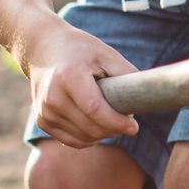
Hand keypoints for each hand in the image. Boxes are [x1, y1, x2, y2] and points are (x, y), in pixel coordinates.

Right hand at [22, 24, 140, 147]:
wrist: (42, 48)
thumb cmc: (80, 49)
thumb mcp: (105, 53)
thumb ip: (126, 73)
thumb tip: (146, 97)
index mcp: (68, 77)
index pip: (95, 110)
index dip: (117, 122)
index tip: (134, 126)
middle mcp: (52, 97)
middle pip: (90, 127)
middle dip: (114, 129)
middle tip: (127, 122)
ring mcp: (44, 111)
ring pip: (83, 138)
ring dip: (103, 134)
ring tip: (112, 119)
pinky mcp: (43, 120)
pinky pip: (72, 140)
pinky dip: (89, 137)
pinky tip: (97, 125)